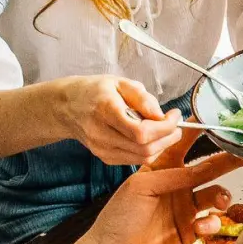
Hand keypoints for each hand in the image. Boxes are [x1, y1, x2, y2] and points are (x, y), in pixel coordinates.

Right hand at [55, 75, 182, 165]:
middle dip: (168, 137)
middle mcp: (101, 133)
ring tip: (165, 130)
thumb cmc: (94, 92)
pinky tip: (151, 137)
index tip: (175, 115)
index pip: (141, 131)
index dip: (165, 127)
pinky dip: (149, 150)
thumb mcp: (119, 83)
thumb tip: (161, 115)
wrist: (67, 107)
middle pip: (144, 147)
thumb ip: (142, 98)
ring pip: (142, 157)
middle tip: (175, 125)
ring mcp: (102, 148)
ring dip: (161, 145)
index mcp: (105, 110)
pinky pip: (134, 160)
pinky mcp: (104, 157)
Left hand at [79, 130, 242, 243]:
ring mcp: (185, 208)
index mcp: (161, 169)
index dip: (199, 132)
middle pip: (208, 168)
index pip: (183, 144)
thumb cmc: (119, 218)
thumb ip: (173, 176)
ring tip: (220, 201)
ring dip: (222, 195)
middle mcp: (177, 186)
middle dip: (227, 160)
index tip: (217, 121)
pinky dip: (211, 223)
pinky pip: (212, 222)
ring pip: (215, 194)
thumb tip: (201, 168)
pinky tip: (200, 228)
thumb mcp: (142, 187)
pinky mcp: (191, 230)